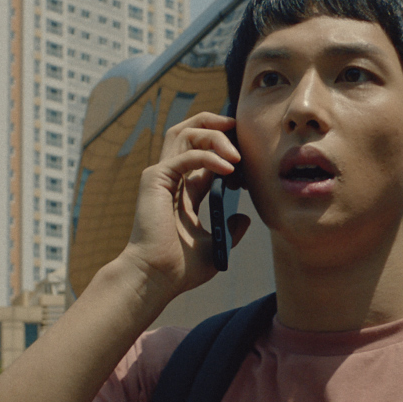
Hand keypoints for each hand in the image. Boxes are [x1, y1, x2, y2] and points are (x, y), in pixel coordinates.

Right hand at [118, 111, 251, 297]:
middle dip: (213, 123)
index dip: (226, 149)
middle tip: (237, 128)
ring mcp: (161, 176)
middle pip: (188, 132)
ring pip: (184, 133)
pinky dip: (209, 156)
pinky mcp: (155, 180)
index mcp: (183, 190)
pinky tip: (228, 168)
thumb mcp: (215, 244)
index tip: (247, 162)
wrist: (157, 278)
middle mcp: (170, 178)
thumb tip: (245, 218)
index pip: (203, 153)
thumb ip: (229, 229)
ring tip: (236, 154)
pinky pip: (186, 156)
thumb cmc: (180, 267)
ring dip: (213, 135)